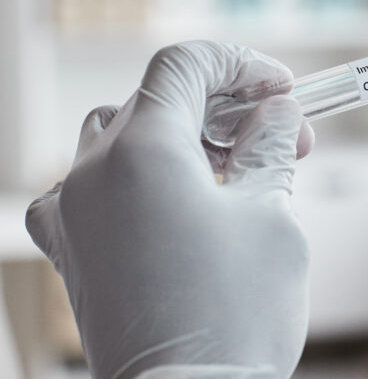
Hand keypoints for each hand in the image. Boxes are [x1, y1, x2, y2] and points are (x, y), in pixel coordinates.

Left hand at [26, 41, 314, 378]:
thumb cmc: (235, 315)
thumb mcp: (270, 214)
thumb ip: (269, 148)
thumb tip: (277, 113)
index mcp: (143, 151)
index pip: (186, 64)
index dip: (242, 64)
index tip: (283, 89)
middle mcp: (93, 173)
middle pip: (158, 98)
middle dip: (227, 107)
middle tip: (283, 136)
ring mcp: (74, 213)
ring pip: (123, 134)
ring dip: (184, 136)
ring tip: (238, 169)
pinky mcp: (72, 250)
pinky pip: (96, 183)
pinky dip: (141, 174)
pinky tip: (180, 200)